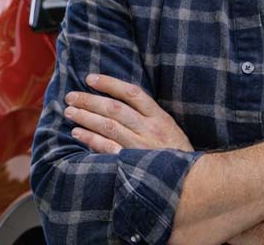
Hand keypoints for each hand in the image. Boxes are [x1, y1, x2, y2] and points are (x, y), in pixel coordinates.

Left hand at [64, 73, 192, 153]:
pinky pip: (108, 148)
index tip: (90, 78)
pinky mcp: (133, 164)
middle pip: (114, 108)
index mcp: (160, 117)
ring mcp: (141, 146)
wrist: (193, 184)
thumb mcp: (169, 130)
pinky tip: (78, 134)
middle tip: (71, 97)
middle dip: (89, 100)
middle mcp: (150, 129)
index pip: (132, 92)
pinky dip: (91, 139)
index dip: (109, 83)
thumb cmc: (177, 155)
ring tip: (70, 112)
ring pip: (108, 125)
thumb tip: (117, 103)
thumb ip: (148, 117)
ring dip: (86, 117)